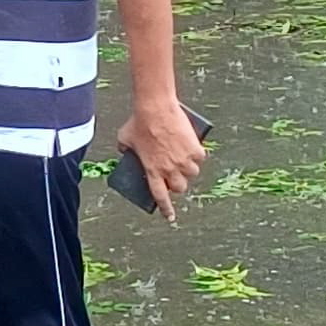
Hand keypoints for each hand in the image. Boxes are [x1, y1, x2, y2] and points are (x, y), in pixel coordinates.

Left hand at [116, 97, 205, 218]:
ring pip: (192, 174)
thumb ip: (126, 150)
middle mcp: (169, 169)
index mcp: (152, 170)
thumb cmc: (138, 122)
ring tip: (183, 158)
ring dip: (188, 169)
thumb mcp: (125, 140)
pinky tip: (190, 145)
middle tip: (175, 175)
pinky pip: (200, 157)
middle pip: (180, 188)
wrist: (155, 108)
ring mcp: (183, 160)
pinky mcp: (195, 149)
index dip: (166, 209)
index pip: (160, 197)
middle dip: (178, 184)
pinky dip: (197, 153)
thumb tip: (125, 152)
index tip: (171, 218)